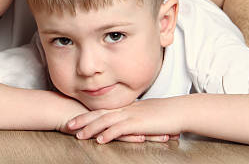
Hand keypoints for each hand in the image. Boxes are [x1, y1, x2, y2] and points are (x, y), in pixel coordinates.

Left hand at [65, 98, 182, 143]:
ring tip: (79, 135)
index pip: (102, 111)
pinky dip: (108, 134)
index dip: (87, 115)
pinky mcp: (139, 123)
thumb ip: (134, 120)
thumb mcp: (145, 116)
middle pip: (99, 114)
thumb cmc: (165, 115)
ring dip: (91, 128)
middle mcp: (125, 110)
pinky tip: (100, 140)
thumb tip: (126, 126)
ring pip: (106, 121)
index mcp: (126, 108)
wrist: (180, 111)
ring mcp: (131, 115)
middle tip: (68, 125)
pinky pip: (120, 128)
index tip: (75, 119)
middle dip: (82, 120)